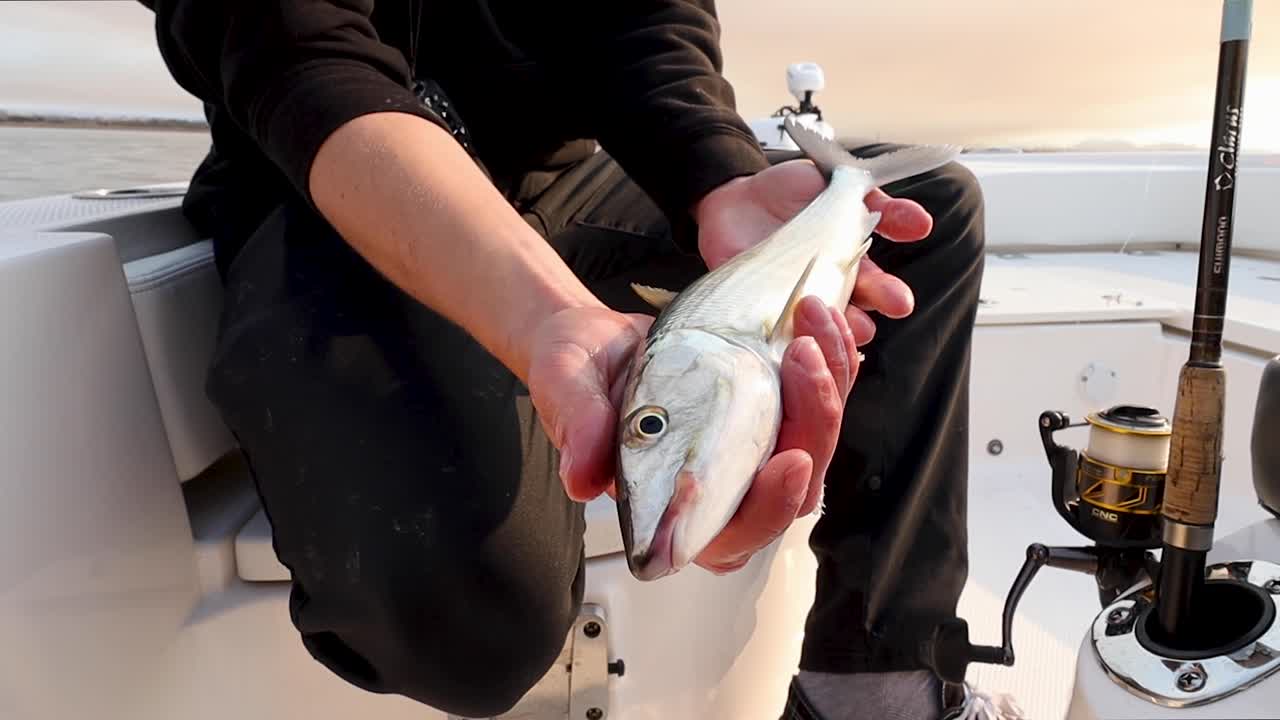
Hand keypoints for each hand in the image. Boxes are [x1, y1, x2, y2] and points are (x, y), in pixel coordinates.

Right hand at [524, 298, 859, 575]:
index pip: (734, 535)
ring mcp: (754, 454)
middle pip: (797, 487)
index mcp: (671, 510)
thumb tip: (582, 479)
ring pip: (818, 439)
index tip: (790, 461)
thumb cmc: (578, 375)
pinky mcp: (773, 416)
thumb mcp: (565, 387)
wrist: (594, 342)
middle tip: (803, 356)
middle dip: (815, 421)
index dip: (769, 508)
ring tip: (812, 321)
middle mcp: (723, 492)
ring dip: (830, 382)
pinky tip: (817, 319)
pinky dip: (829, 360)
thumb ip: (578, 427)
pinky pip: (818, 401)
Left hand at [694, 158, 933, 345]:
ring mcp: (794, 303)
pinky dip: (787, 336)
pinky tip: (796, 335)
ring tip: (848, 326)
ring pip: (821, 329)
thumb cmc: (788, 194)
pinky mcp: (760, 310)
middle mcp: (825, 290)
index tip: (900, 299)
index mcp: (848, 266)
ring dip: (837, 331)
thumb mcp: (835, 187)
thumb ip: (874, 201)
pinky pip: (775, 332)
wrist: (734, 196)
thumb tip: (918, 220)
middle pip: (856, 312)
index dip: (889, 291)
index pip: (876, 286)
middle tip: (893, 306)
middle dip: (876, 310)